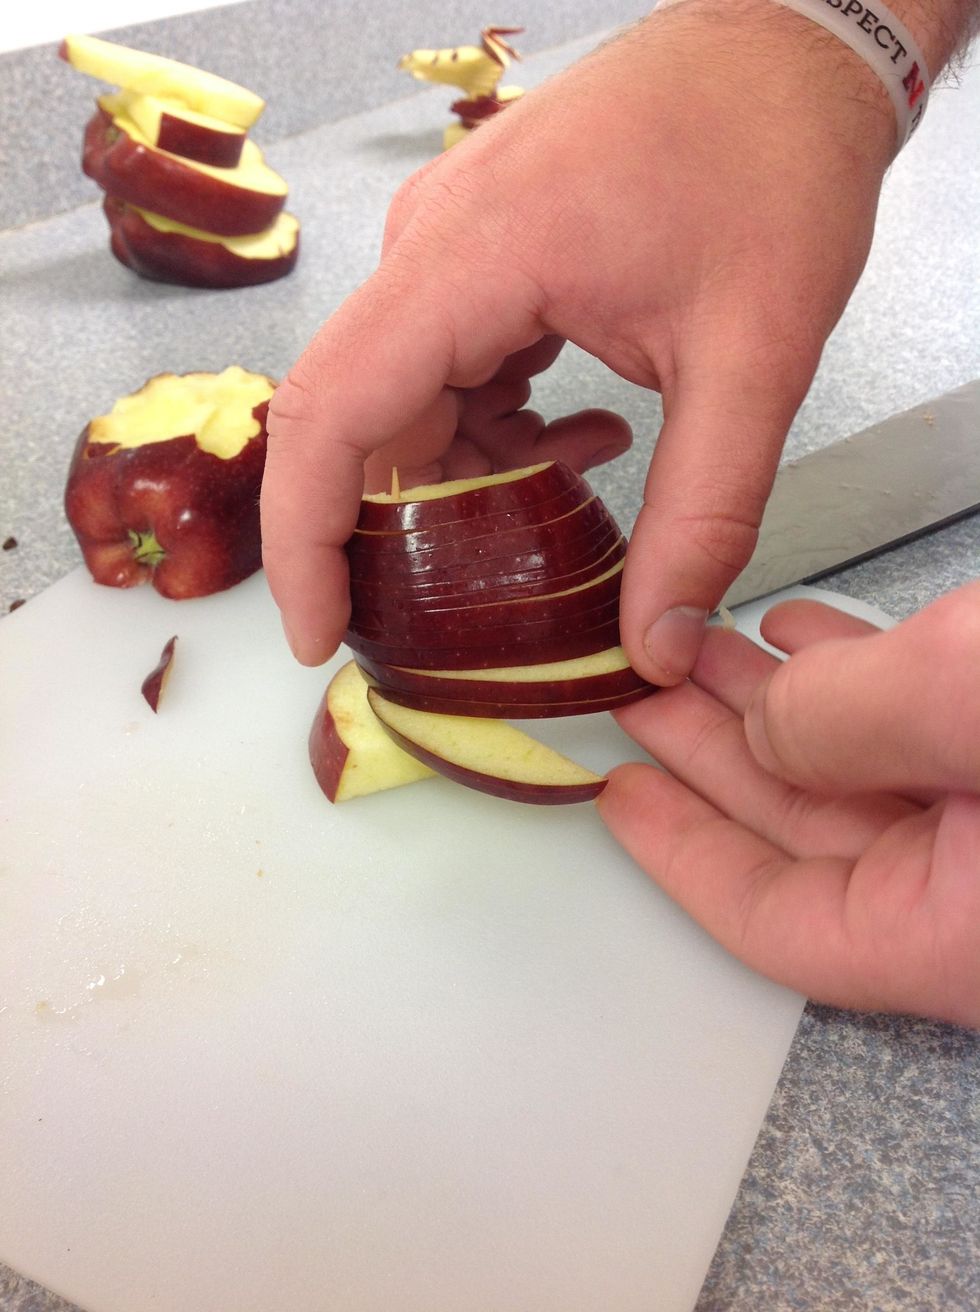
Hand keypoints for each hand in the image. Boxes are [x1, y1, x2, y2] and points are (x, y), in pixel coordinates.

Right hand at [261, 0, 894, 677]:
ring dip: (470, 476)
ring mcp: (450, 246)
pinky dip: (497, 427)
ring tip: (565, 506)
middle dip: (400, 529)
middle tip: (464, 608)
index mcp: (472, 259)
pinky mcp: (480, 254)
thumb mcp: (756, 359)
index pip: (331, 413)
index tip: (319, 632)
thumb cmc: (775, 160)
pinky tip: (582, 433)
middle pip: (361, 420)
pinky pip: (451, 367)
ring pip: (408, 401)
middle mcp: (433, 247)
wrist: (790, 42)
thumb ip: (704, 514)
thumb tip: (655, 646)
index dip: (304, 541)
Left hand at [597, 584, 979, 1027]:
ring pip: (864, 775)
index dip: (682, 855)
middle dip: (715, 753)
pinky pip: (924, 731)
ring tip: (705, 642)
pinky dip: (859, 677)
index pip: (779, 922)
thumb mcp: (970, 696)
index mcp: (964, 933)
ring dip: (781, 702)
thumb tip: (770, 725)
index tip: (617, 791)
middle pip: (809, 836)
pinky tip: (801, 630)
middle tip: (642, 692)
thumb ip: (846, 720)